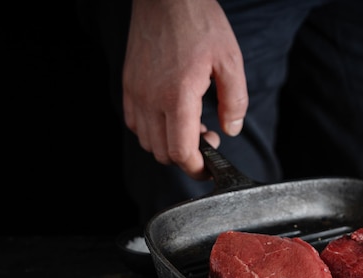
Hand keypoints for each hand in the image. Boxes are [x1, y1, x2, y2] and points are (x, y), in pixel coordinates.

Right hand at [123, 0, 247, 178]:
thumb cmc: (200, 24)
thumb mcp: (230, 61)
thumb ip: (234, 101)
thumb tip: (231, 130)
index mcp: (178, 97)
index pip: (180, 153)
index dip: (197, 168)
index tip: (210, 165)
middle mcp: (151, 99)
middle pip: (162, 153)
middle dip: (187, 156)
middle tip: (207, 137)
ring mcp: (136, 92)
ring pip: (146, 141)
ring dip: (169, 144)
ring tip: (191, 125)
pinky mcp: (128, 84)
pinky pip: (134, 123)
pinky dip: (152, 130)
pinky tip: (170, 115)